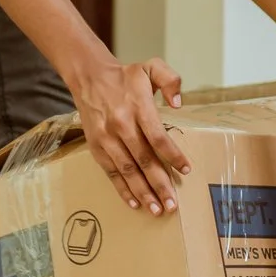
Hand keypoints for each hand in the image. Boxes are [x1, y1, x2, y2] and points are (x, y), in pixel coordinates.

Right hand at [66, 57, 191, 213]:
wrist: (89, 78)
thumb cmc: (126, 76)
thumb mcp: (151, 66)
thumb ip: (170, 80)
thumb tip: (178, 104)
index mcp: (138, 106)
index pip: (158, 136)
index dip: (172, 155)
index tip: (186, 170)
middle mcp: (121, 124)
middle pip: (143, 159)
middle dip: (159, 184)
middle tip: (172, 204)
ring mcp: (106, 138)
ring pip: (127, 170)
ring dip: (142, 192)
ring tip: (157, 210)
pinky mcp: (96, 147)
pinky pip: (110, 172)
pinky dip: (122, 189)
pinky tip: (134, 203)